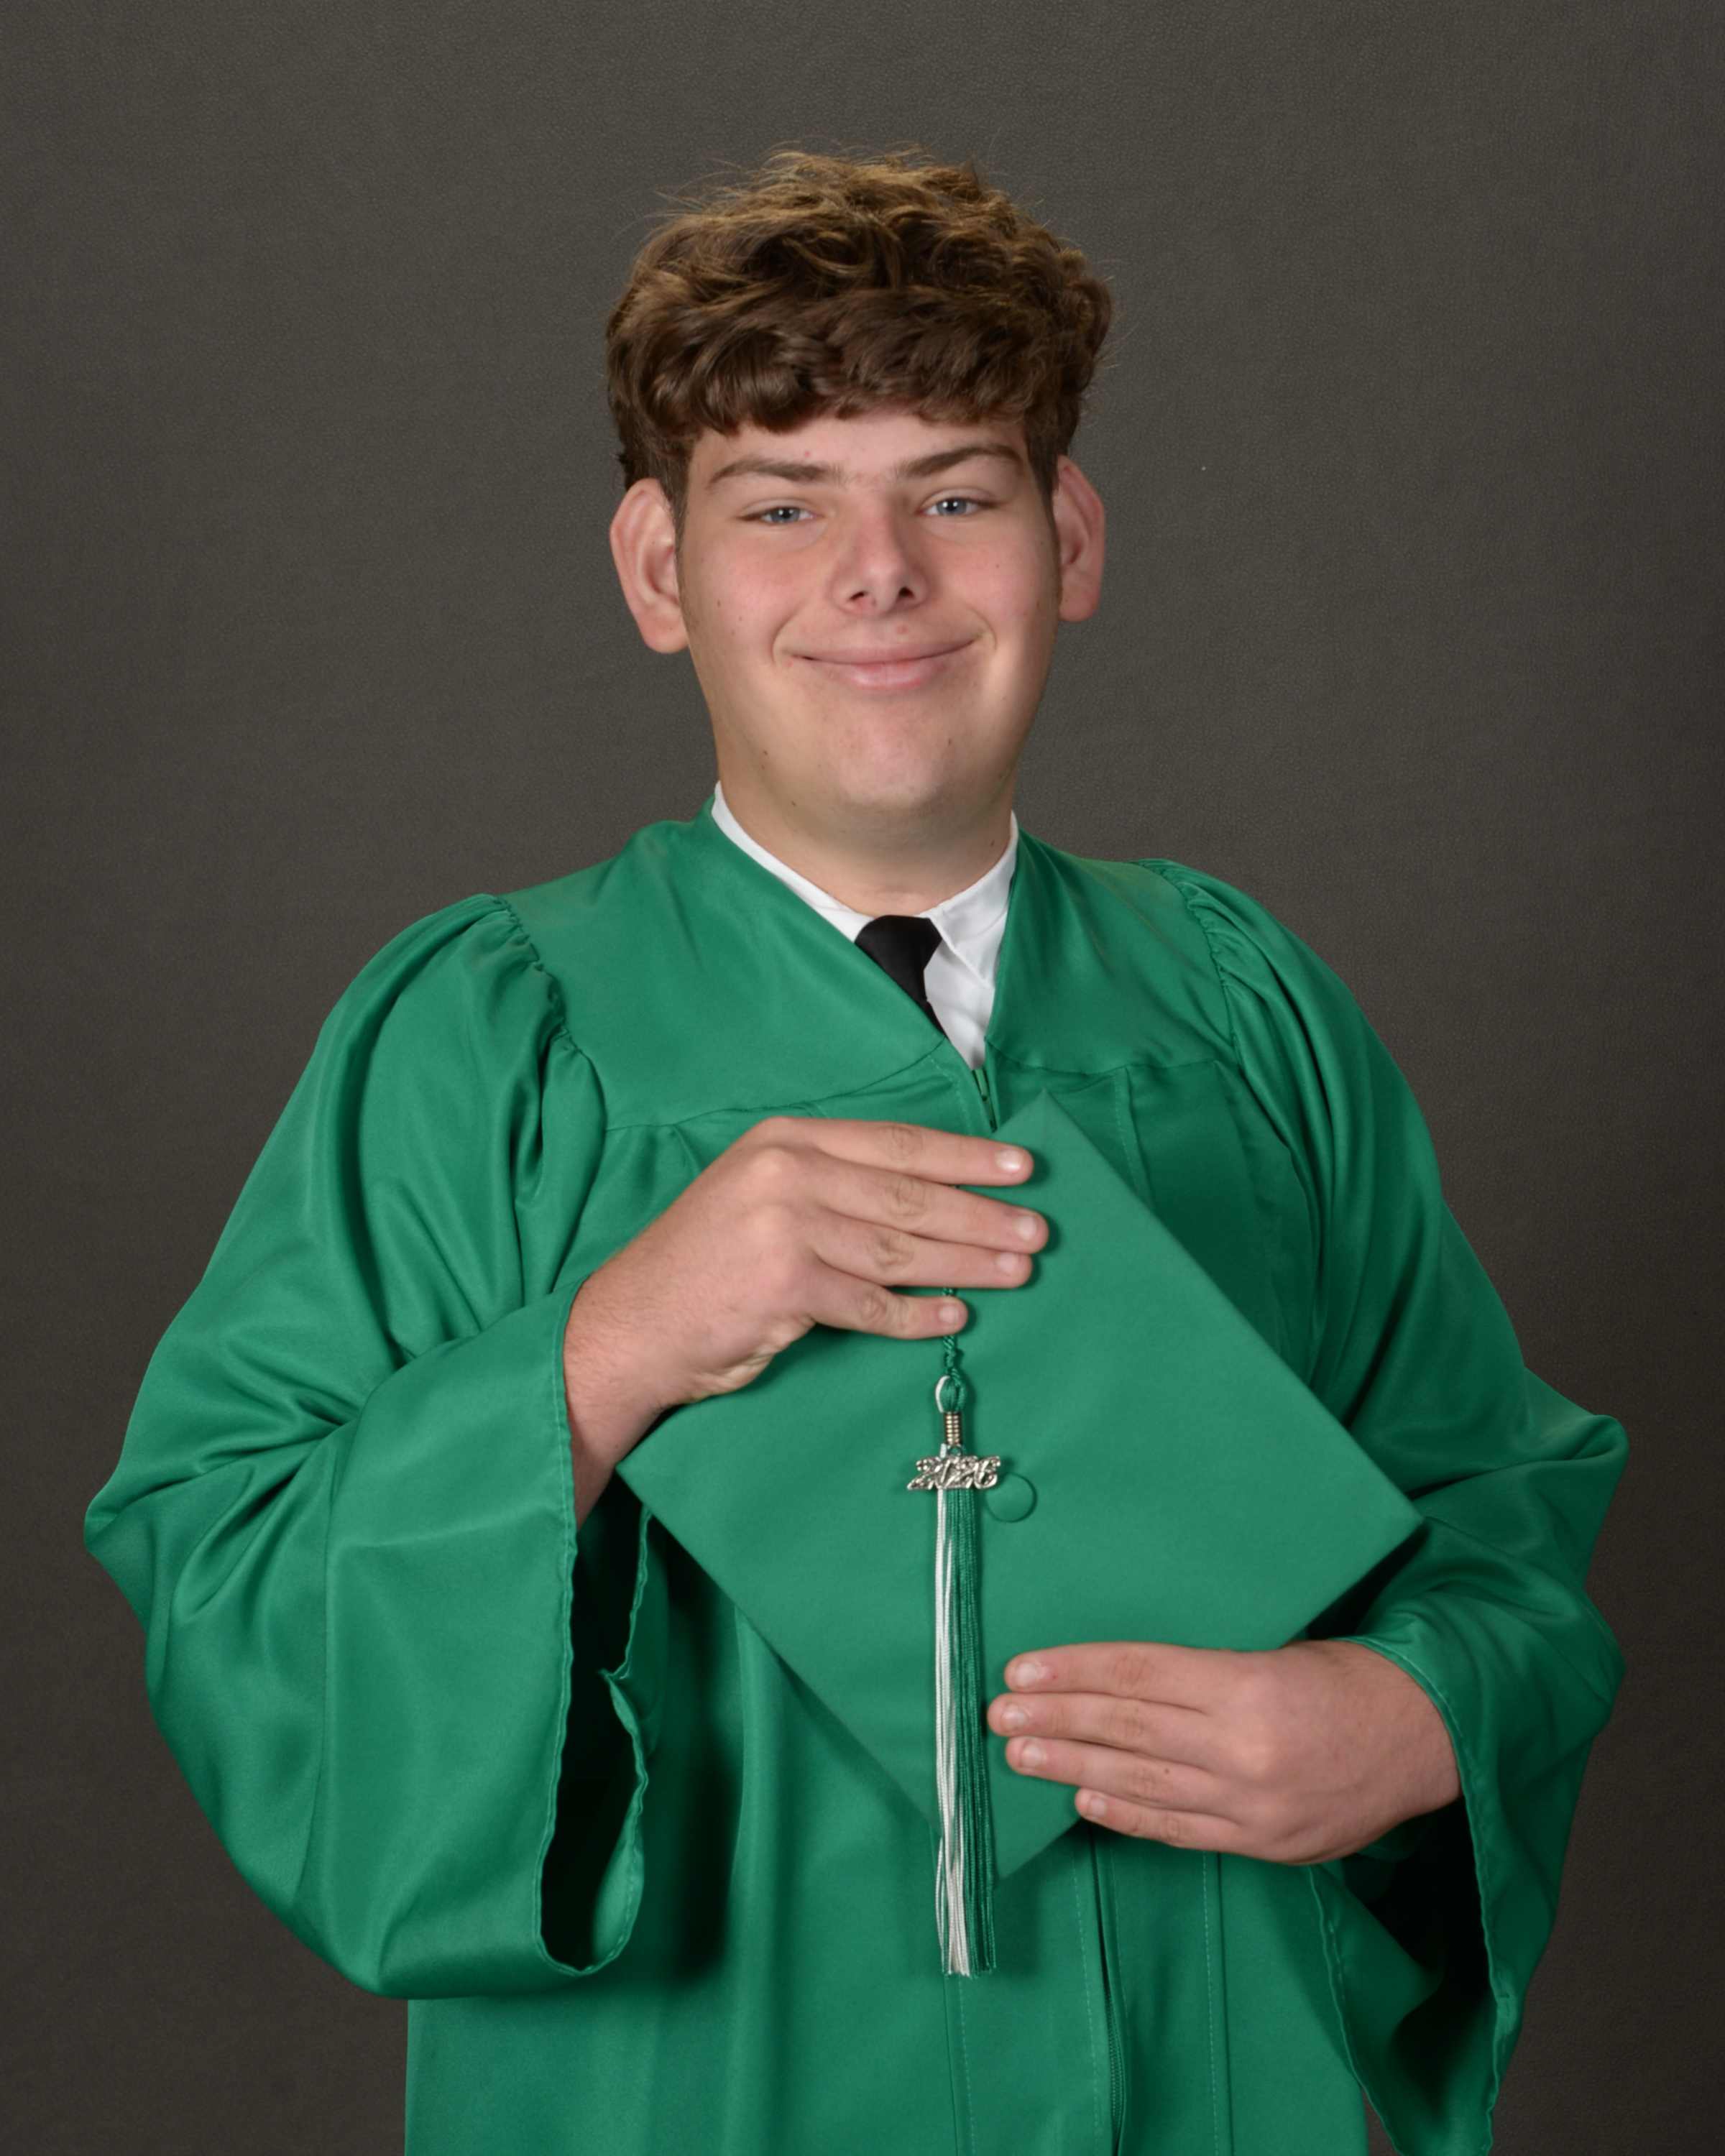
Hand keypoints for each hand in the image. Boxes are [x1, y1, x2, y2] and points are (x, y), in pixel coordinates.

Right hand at [563, 1117, 1042, 1519]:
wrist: (632, 1323)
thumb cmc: (705, 1263)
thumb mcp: (760, 1193)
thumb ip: (831, 1183)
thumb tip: (931, 1196)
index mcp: (786, 1140)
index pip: (896, 1143)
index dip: (965, 1156)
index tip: (1021, 1169)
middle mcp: (786, 1173)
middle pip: (908, 1194)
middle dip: (981, 1214)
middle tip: (1037, 1231)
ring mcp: (783, 1227)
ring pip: (899, 1248)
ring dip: (966, 1263)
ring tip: (1016, 1272)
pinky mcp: (784, 1286)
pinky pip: (871, 1303)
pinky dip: (917, 1314)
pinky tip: (953, 1317)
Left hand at [988, 1638, 1459, 1862]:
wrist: (1428, 1739)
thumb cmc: (1348, 1678)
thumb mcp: (1277, 1651)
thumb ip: (1204, 1671)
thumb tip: (1119, 1676)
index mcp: (1249, 1686)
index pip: (1139, 1674)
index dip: (1075, 1671)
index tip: (1023, 1668)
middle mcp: (1244, 1750)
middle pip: (1129, 1728)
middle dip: (1057, 1719)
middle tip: (999, 1712)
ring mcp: (1252, 1804)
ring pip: (1142, 1782)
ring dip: (1072, 1767)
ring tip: (1020, 1754)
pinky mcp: (1263, 1842)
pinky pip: (1178, 1829)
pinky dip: (1125, 1813)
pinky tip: (1081, 1798)